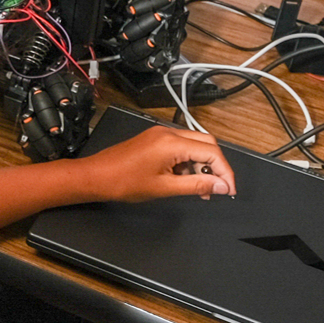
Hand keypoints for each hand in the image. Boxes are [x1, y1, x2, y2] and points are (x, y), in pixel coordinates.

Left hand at [86, 123, 234, 201]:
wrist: (95, 176)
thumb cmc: (123, 181)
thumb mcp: (166, 188)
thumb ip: (197, 185)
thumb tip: (221, 185)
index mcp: (171, 143)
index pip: (212, 152)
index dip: (225, 172)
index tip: (228, 189)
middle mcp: (166, 133)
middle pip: (207, 144)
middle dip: (216, 166)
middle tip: (217, 188)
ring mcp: (159, 135)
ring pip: (194, 145)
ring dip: (202, 165)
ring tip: (199, 188)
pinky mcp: (153, 139)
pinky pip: (180, 146)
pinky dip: (188, 162)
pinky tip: (185, 179)